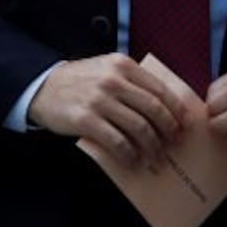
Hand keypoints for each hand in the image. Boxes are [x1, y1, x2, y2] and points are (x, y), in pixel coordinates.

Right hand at [29, 53, 188, 168]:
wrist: (43, 87)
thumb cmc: (80, 81)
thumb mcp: (107, 69)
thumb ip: (132, 81)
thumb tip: (164, 107)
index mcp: (123, 65)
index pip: (159, 89)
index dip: (176, 110)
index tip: (184, 124)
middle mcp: (113, 80)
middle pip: (153, 110)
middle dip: (168, 130)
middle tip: (173, 144)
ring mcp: (99, 100)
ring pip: (138, 128)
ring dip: (151, 147)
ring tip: (155, 158)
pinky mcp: (86, 120)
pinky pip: (117, 142)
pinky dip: (129, 155)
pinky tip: (133, 161)